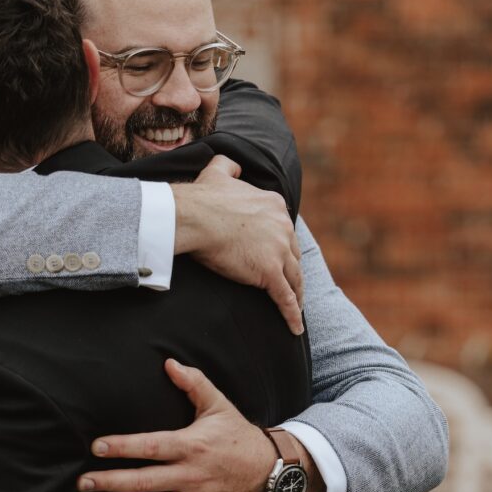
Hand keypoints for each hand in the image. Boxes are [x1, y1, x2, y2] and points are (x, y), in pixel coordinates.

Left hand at [78, 359, 276, 491]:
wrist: (270, 469)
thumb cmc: (238, 434)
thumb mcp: (218, 404)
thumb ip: (193, 382)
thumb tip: (169, 362)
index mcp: (190, 444)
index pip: (150, 446)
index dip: (122, 447)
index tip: (96, 447)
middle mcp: (190, 474)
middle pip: (144, 481)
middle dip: (110, 483)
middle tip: (83, 483)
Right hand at [171, 155, 303, 334]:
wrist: (195, 216)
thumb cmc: (203, 197)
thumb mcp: (219, 171)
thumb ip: (229, 166)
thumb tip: (233, 165)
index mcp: (274, 205)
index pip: (284, 229)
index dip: (282, 244)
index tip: (280, 254)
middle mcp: (283, 226)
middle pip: (293, 254)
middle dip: (292, 269)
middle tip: (290, 283)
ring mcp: (278, 251)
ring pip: (294, 277)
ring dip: (297, 293)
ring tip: (296, 307)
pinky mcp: (269, 273)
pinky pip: (284, 298)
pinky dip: (291, 314)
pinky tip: (295, 327)